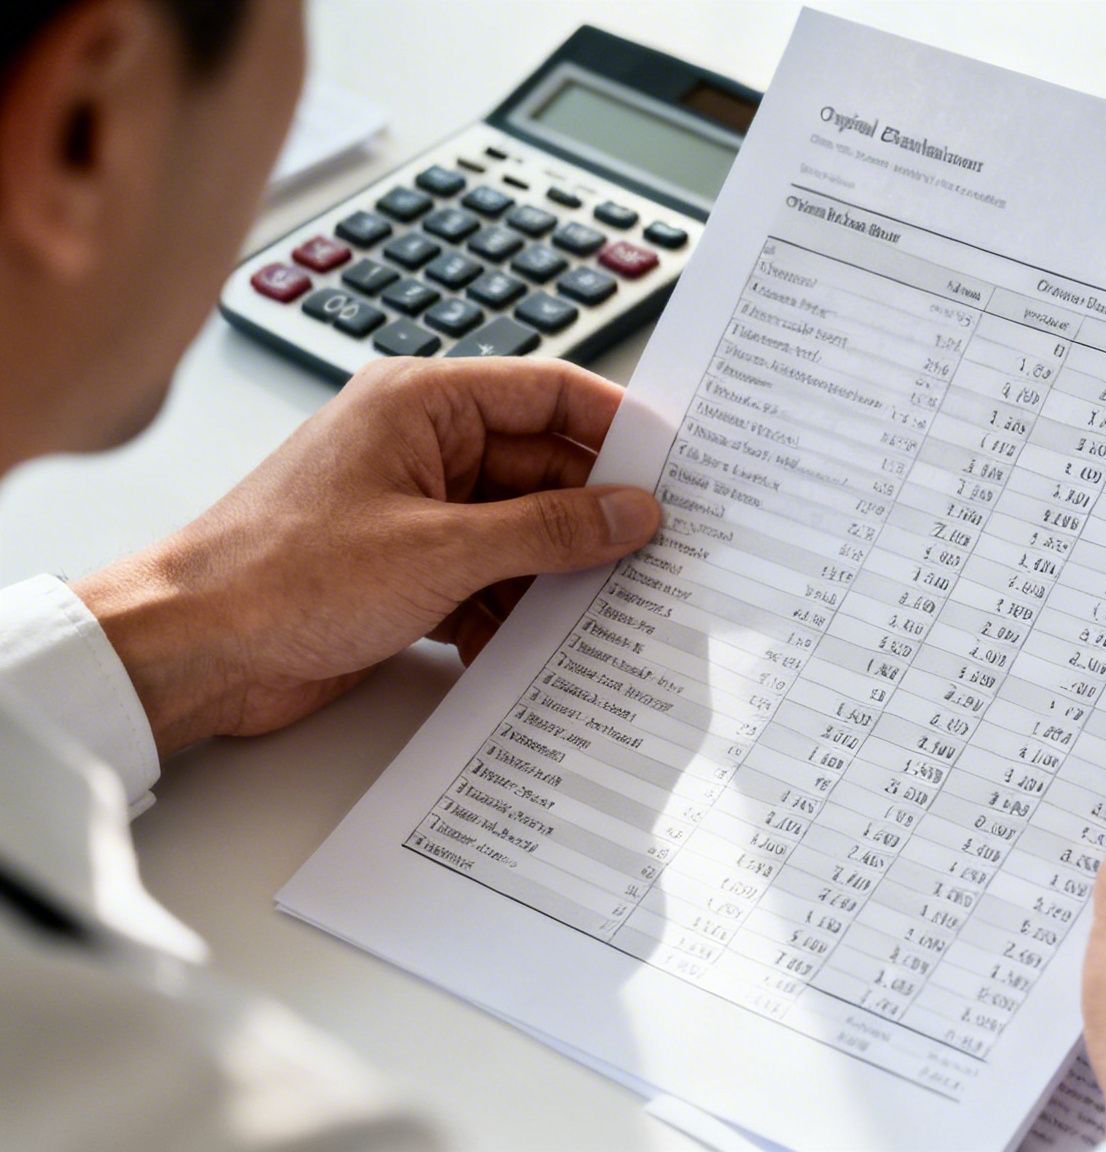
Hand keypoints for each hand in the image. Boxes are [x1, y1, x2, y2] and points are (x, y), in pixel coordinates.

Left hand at [72, 357, 661, 756]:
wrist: (187, 650)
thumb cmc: (276, 575)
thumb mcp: (439, 551)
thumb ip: (548, 530)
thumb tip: (631, 513)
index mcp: (422, 403)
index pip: (549, 392)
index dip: (618, 426)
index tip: (675, 467)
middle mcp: (422, 447)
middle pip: (544, 469)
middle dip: (595, 517)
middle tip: (657, 557)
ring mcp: (415, 511)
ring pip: (523, 532)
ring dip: (559, 574)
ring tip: (609, 611)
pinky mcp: (407, 571)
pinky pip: (491, 580)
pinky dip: (517, 613)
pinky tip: (543, 648)